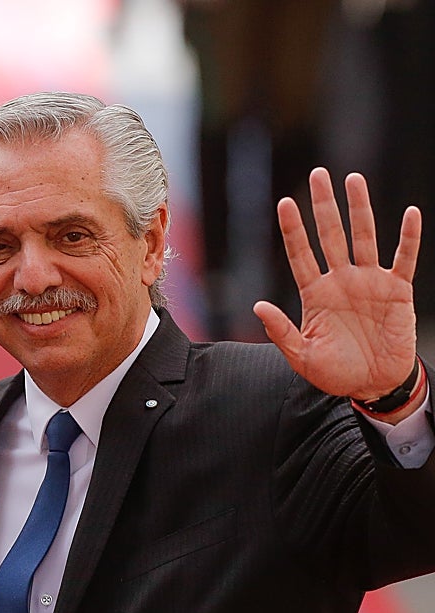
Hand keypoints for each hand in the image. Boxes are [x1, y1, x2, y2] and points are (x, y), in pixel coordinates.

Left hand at [253, 168, 421, 406]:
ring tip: (354, 179)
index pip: (300, 254)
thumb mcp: (302, 356)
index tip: (284, 203)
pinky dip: (408, 237)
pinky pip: (404, 258)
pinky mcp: (397, 290)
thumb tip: (258, 306)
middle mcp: (341, 280)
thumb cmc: (334, 372)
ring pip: (364, 237)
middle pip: (330, 234)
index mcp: (315, 293)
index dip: (293, 229)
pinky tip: (410, 213)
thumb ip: (281, 331)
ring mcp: (369, 282)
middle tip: (318, 173)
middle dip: (323, 205)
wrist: (372, 384)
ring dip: (360, 209)